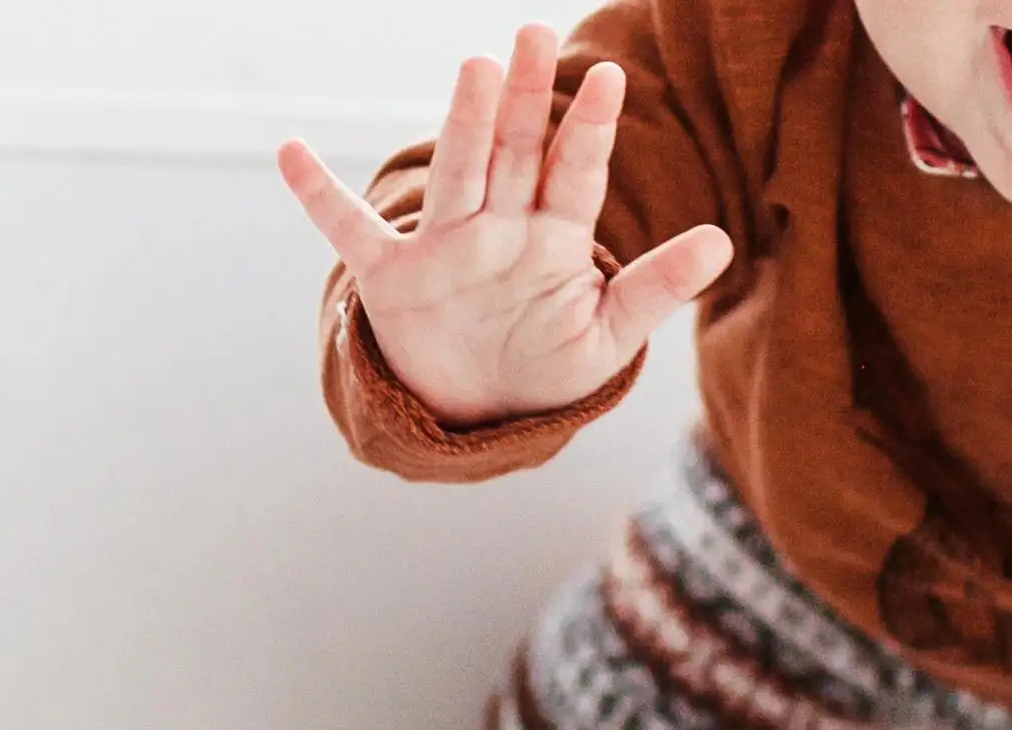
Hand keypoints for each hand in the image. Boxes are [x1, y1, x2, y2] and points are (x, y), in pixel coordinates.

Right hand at [278, 25, 732, 425]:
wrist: (481, 411)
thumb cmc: (546, 367)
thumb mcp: (609, 337)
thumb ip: (655, 287)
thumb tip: (722, 242)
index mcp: (554, 240)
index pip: (575, 175)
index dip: (590, 131)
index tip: (610, 79)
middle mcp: (499, 229)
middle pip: (514, 154)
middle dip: (525, 100)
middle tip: (533, 37)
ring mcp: (445, 249)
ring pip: (456, 175)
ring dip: (464, 126)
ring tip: (476, 71)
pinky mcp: (395, 279)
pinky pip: (353, 233)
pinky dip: (320, 198)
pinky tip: (289, 154)